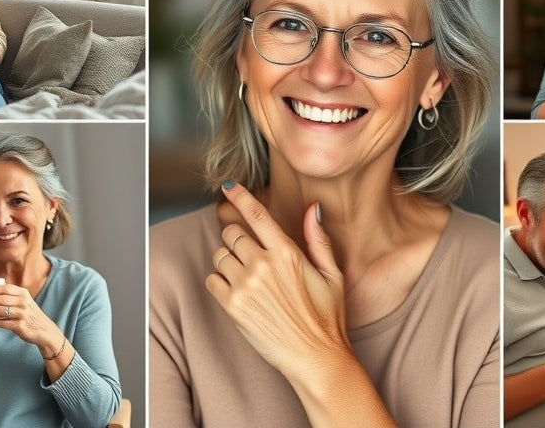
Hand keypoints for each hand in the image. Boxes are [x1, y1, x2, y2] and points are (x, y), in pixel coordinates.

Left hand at [0, 283, 62, 353]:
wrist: (43, 330)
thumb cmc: (30, 315)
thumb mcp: (24, 301)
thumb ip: (11, 296)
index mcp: (24, 294)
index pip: (6, 288)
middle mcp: (24, 302)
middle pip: (2, 299)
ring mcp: (22, 314)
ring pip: (1, 310)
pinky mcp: (20, 326)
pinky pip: (2, 323)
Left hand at [205, 182, 348, 380]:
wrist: (315, 358)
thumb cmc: (328, 318)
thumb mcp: (332, 274)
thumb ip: (318, 239)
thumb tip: (312, 209)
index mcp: (287, 253)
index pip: (257, 214)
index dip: (240, 196)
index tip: (229, 186)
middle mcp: (263, 265)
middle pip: (232, 233)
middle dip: (238, 239)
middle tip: (250, 254)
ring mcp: (245, 286)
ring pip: (220, 256)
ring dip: (228, 261)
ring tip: (247, 277)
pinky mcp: (233, 307)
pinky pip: (212, 280)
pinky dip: (220, 283)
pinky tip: (239, 292)